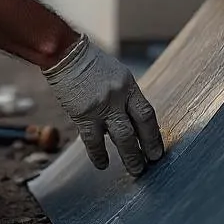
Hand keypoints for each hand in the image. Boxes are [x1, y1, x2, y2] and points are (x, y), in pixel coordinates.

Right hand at [42, 35, 163, 176]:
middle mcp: (118, 96)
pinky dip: (99, 154)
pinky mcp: (83, 114)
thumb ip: (124, 97)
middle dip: (147, 148)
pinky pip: (93, 140)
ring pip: (121, 137)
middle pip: (138, 128)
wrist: (65, 54)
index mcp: (128, 85)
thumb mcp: (115, 75)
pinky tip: (103, 164)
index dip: (154, 134)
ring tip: (135, 169)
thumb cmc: (90, 64)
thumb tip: (131, 123)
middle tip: (150, 163)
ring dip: (130, 156)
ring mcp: (101, 105)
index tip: (157, 148)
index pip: (147, 114)